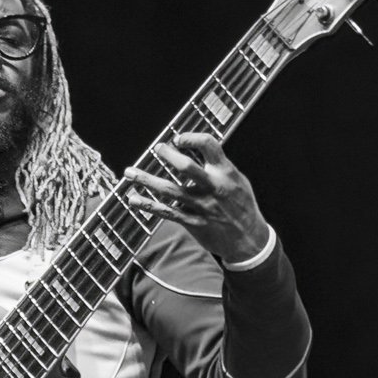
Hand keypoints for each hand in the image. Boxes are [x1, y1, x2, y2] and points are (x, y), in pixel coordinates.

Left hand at [124, 132, 270, 264]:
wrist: (248, 240)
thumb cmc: (241, 205)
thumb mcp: (237, 180)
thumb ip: (217, 165)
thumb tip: (195, 148)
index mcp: (225, 172)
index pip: (209, 145)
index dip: (191, 138)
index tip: (178, 138)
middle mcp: (213, 187)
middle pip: (187, 167)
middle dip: (169, 155)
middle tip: (158, 148)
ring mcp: (201, 206)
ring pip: (170, 191)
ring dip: (147, 180)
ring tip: (129, 173)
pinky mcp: (193, 222)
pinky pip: (166, 212)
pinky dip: (148, 205)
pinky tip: (133, 199)